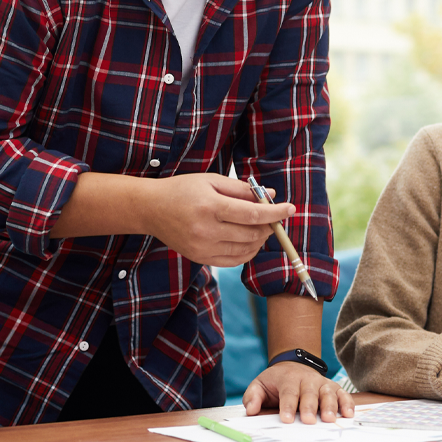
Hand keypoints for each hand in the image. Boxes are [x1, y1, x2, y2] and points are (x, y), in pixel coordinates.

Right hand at [143, 174, 293, 266]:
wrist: (151, 209)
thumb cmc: (182, 190)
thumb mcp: (211, 181)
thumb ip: (242, 190)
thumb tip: (271, 195)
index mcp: (210, 206)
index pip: (253, 214)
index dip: (275, 212)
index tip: (290, 208)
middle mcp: (206, 230)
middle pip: (252, 234)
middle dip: (269, 225)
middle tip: (274, 217)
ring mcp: (203, 247)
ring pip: (246, 249)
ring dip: (260, 239)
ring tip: (261, 227)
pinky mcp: (200, 258)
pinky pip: (234, 260)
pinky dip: (247, 252)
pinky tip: (249, 241)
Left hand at [242, 360, 353, 423]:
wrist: (292, 365)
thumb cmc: (276, 382)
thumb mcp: (259, 385)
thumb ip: (253, 397)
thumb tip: (251, 410)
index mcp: (288, 378)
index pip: (288, 392)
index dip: (287, 406)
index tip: (285, 419)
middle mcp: (307, 379)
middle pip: (309, 393)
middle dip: (309, 407)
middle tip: (309, 421)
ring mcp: (322, 383)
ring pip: (328, 393)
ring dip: (330, 406)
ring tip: (329, 419)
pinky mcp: (333, 388)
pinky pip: (343, 394)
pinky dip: (347, 403)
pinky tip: (348, 414)